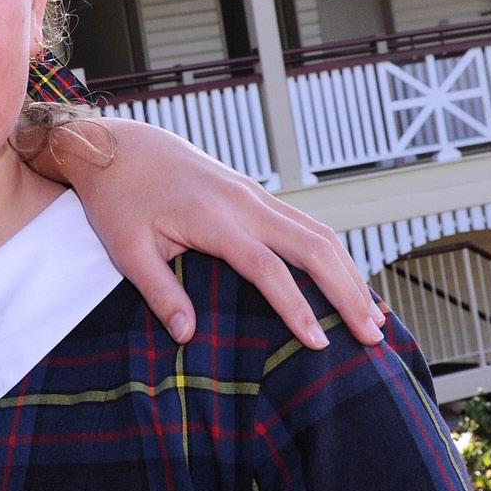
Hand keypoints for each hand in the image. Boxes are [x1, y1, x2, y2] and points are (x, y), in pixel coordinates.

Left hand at [40, 117, 384, 348]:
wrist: (119, 147)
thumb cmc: (118, 200)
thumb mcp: (126, 251)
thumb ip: (160, 293)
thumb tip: (187, 337)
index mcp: (213, 218)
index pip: (268, 268)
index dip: (296, 307)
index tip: (318, 343)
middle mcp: (245, 202)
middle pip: (315, 246)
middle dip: (348, 292)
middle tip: (371, 337)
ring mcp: (255, 195)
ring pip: (320, 233)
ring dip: (350, 274)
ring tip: (371, 318)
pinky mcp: (256, 195)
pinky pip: (307, 225)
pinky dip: (333, 256)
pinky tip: (346, 284)